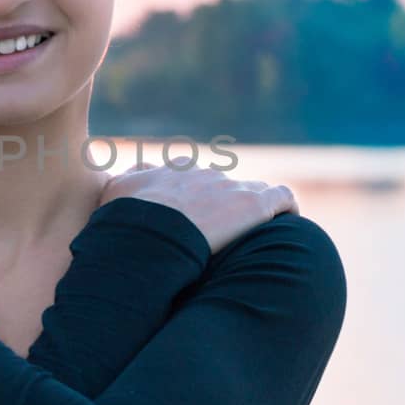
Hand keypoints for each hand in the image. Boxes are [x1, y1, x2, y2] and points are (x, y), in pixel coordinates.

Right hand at [98, 160, 298, 255]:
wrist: (152, 232)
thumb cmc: (129, 221)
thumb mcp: (114, 196)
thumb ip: (122, 182)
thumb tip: (122, 178)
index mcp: (172, 173)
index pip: (188, 174)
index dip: (193, 193)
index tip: (193, 212)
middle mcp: (203, 175)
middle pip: (221, 184)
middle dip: (223, 202)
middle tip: (223, 230)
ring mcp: (230, 187)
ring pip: (251, 189)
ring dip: (254, 206)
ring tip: (258, 231)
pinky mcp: (254, 204)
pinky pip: (281, 197)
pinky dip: (287, 207)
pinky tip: (289, 221)